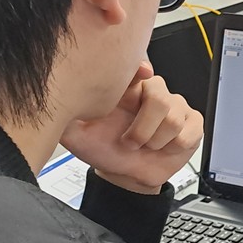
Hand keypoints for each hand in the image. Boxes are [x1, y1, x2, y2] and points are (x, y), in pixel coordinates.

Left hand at [60, 61, 203, 194]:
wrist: (125, 174)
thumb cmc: (104, 149)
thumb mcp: (77, 134)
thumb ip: (65, 115)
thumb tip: (51, 100)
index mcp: (128, 88)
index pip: (139, 68)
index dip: (140, 70)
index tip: (140, 75)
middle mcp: (154, 93)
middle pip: (159, 97)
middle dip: (142, 128)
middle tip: (130, 140)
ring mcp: (176, 107)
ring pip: (173, 119)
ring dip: (154, 140)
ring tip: (144, 145)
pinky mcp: (192, 124)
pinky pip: (188, 132)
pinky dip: (173, 146)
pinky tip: (163, 147)